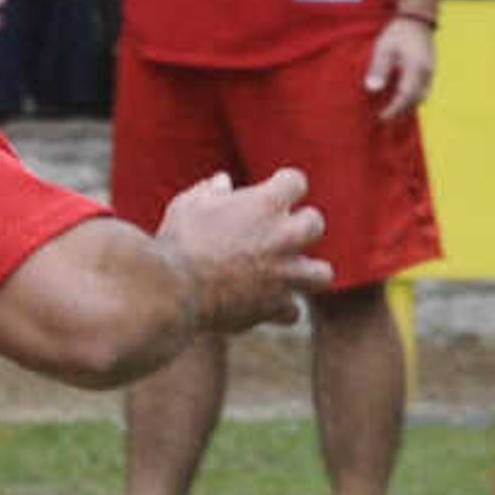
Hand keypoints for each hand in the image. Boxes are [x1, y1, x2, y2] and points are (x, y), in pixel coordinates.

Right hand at [156, 169, 329, 332]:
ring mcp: (284, 274)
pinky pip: (291, 312)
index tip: (272, 189)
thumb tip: (223, 182)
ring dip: (308, 272)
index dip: (284, 185)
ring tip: (289, 273)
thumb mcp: (187, 206)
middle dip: (300, 225)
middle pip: (314, 223)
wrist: (173, 290)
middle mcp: (284, 236)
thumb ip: (210, 191)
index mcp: (266, 204)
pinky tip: (263, 306)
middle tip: (279, 232)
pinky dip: (279, 310)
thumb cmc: (178, 242)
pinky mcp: (273, 306)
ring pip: (321, 274)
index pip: (295, 182)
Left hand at [365, 16, 437, 118]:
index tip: (381, 117)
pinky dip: (412, 98)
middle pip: (416, 100)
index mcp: (416, 67)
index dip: (394, 109)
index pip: (406, 95)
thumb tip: (373, 88)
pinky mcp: (430, 71)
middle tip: (383, 117)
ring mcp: (431, 72)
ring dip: (408, 106)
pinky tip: (399, 98)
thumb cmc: (398, 32)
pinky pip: (423, 90)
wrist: (417, 20)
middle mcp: (427, 72)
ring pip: (423, 96)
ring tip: (390, 110)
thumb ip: (379, 67)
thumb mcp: (384, 47)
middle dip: (401, 111)